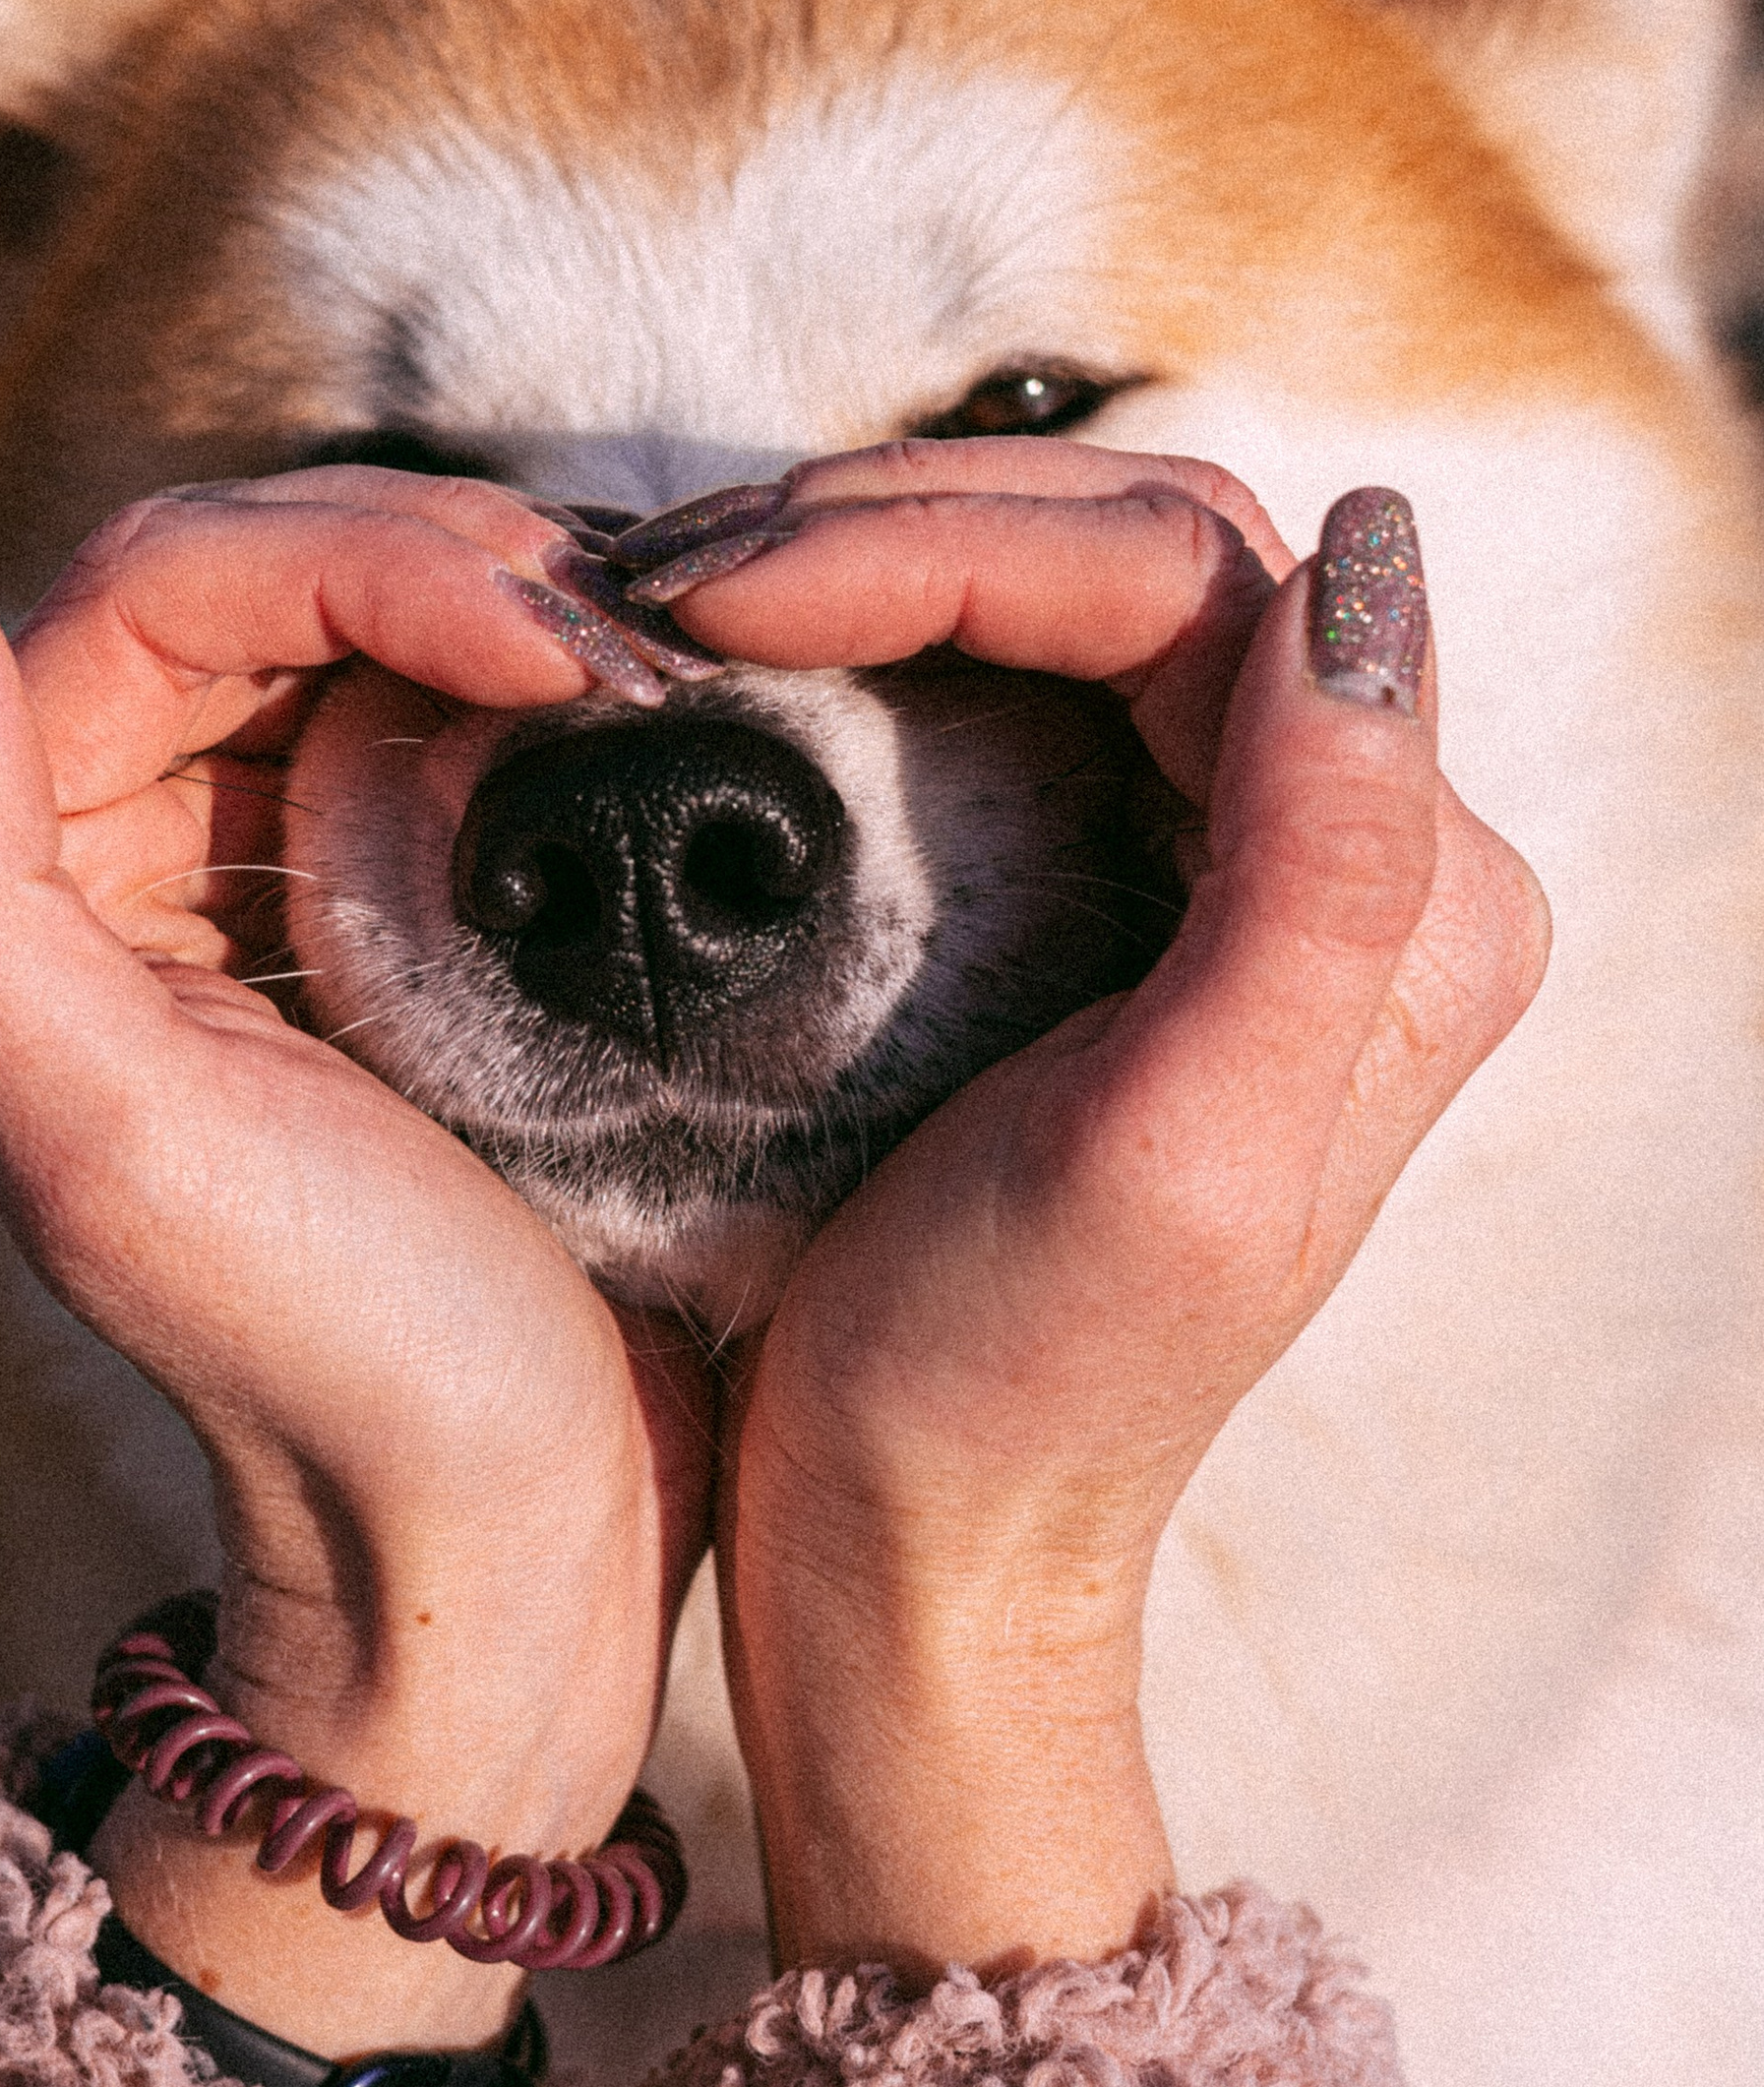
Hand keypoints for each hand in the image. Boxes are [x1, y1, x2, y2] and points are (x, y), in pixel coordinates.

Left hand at [0, 474, 712, 2045]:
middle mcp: (132, 847)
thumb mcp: (105, 1140)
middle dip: (446, 565)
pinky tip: (648, 729)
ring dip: (513, 611)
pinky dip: (552, 692)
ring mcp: (277, 874)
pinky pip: (463, 721)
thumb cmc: (327, 1358)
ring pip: (374, 628)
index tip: (550, 655)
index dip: (356, 562)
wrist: (501, 1546)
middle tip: (627, 651)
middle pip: (271, 573)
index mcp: (29, 873)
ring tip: (653, 678)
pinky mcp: (412, 916)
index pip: (166, 586)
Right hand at [635, 443, 1550, 1977]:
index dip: (947, 542)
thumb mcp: (1184, 1147)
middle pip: (1135, 550)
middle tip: (671, 585)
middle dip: (893, 527)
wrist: (914, 1559)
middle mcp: (1358, 854)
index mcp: (1416, 897)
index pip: (1188, 580)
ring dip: (866, 558)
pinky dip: (867, 632)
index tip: (722, 603)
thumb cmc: (1020, 1387)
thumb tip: (1379, 572)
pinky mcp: (1116, 891)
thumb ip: (1324, 862)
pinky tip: (736, 653)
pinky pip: (1009, 678)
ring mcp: (1232, 861)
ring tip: (670, 601)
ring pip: (1065, 589)